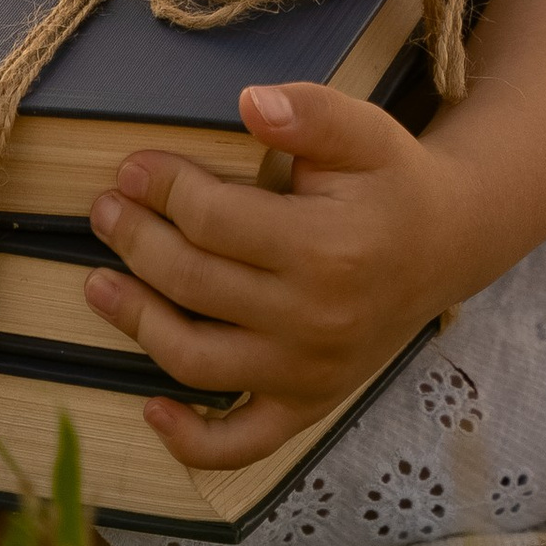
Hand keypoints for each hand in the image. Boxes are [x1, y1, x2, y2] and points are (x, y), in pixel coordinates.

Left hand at [81, 82, 464, 470]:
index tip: (132, 167)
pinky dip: (192, 440)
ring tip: (98, 283)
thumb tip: (249, 102)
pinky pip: (242, 443)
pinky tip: (151, 409)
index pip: (214, 221)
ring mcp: (309, 372)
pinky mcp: (309, 404)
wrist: (447, 244)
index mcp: (326, 248)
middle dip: (136, 241)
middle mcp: (314, 320)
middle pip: (194, 284)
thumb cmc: (392, 181)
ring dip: (136, 322)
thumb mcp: (364, 130)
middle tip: (104, 210)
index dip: (162, 188)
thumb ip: (309, 112)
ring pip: (196, 361)